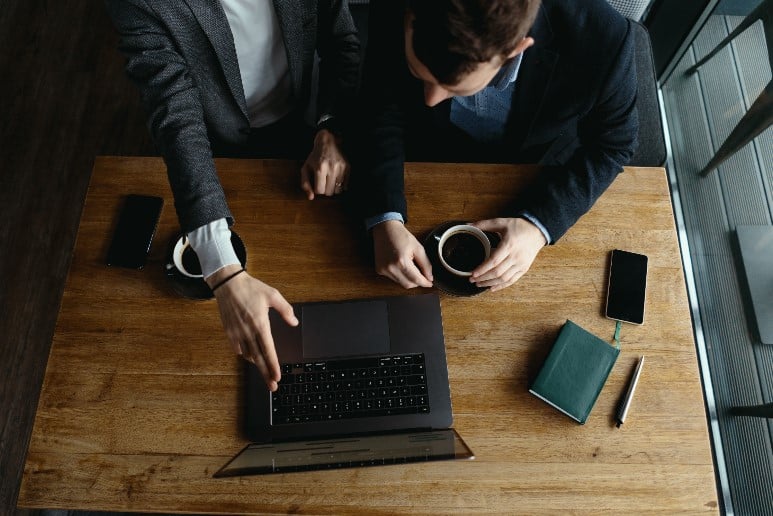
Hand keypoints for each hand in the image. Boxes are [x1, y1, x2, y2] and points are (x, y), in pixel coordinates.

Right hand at [207, 265, 297, 391]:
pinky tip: (251, 355)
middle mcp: (247, 331)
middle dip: (266, 374)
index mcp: (260, 323)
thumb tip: (294, 322)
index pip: (268, 350)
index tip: (277, 376)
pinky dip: (245, 354)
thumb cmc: (251, 288)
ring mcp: (236, 333)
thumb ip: (286, 310)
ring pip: (248, 355)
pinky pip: (238, 349)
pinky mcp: (229, 332)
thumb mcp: (273, 295)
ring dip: (257, 363)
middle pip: (258, 358)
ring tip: (265, 370)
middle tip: (272, 386)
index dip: (273, 365)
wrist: (228, 283)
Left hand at [300, 129, 348, 199]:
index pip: (319, 191)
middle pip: (329, 192)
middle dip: (325, 190)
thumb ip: (305, 183)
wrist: (328, 142)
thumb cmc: (315, 156)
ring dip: (333, 188)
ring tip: (330, 181)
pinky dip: (341, 186)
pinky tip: (336, 180)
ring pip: (338, 191)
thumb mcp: (305, 168)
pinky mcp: (348, 167)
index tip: (317, 183)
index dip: (317, 189)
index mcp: (319, 169)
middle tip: (323, 182)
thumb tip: (311, 198)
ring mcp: (341, 168)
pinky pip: (345, 186)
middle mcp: (331, 169)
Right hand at [372, 220, 432, 287]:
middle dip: (417, 282)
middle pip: (408, 285)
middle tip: (423, 276)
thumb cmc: (401, 236)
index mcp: (401, 261)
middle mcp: (391, 268)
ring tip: (411, 268)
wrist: (385, 229)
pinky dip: (401, 276)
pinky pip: (394, 279)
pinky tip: (402, 266)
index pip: (416, 279)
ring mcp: (383, 270)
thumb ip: (426, 264)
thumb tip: (430, 277)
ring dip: (409, 280)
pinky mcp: (379, 270)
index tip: (430, 283)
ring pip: (401, 283)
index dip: (425, 283)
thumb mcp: (418, 248)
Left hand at [470, 217, 546, 291]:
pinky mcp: (524, 269)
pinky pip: (512, 280)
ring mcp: (521, 264)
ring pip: (504, 279)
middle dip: (483, 278)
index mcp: (509, 245)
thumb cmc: (520, 226)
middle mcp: (515, 257)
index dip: (482, 269)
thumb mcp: (502, 222)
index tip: (473, 274)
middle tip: (472, 279)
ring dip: (490, 283)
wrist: (538, 231)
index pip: (494, 261)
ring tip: (479, 284)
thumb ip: (484, 224)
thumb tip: (469, 225)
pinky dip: (501, 286)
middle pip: (497, 272)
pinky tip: (492, 288)